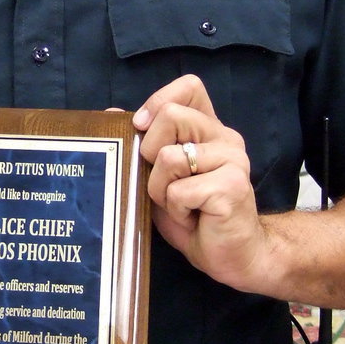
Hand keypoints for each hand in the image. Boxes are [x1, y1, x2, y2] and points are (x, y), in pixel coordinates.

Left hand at [133, 74, 267, 291]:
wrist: (233, 256)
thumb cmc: (195, 215)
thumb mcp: (160, 176)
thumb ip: (143, 144)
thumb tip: (111, 113)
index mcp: (209, 130)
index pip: (189, 87)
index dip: (159, 102)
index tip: (143, 128)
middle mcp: (225, 138)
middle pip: (171, 116)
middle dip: (150, 154)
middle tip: (165, 184)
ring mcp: (233, 159)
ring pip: (168, 157)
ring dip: (161, 189)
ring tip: (181, 205)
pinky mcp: (232, 185)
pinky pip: (179, 190)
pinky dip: (176, 210)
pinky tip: (194, 217)